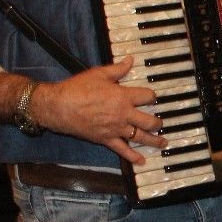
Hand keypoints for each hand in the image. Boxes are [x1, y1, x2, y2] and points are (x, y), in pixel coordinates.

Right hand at [32, 59, 164, 164]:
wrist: (58, 106)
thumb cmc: (77, 88)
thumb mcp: (99, 74)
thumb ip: (117, 69)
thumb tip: (130, 60)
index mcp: (123, 97)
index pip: (148, 97)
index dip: (152, 96)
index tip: (152, 98)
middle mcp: (123, 114)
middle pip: (150, 121)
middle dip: (158, 123)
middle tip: (160, 123)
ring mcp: (115, 129)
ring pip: (140, 137)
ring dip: (154, 141)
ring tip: (163, 143)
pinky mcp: (106, 139)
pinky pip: (122, 150)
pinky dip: (133, 157)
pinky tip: (142, 161)